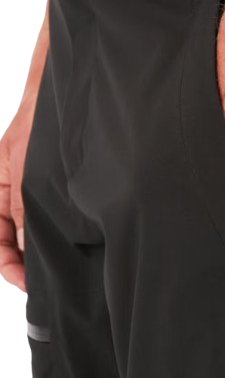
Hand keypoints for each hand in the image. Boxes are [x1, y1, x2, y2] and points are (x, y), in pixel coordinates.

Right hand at [0, 95, 37, 291]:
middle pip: (7, 239)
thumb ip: (20, 208)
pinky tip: (64, 240)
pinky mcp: (45, 185)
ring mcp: (27, 189)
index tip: (24, 280)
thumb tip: (21, 245)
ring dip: (35, 248)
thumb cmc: (35, 124)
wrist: (56, 96)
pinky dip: (48, 230)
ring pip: (26, 229)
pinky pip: (41, 215)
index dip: (7, 263)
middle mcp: (8, 193)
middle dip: (20, 261)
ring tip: (54, 266)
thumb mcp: (25, 170)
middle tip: (41, 280)